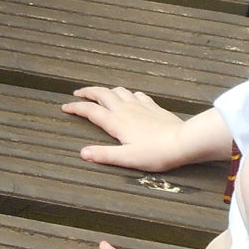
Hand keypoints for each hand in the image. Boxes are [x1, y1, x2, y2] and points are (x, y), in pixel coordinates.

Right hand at [63, 86, 190, 169]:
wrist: (183, 142)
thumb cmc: (155, 153)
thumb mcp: (127, 158)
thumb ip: (104, 155)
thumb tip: (83, 153)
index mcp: (116, 122)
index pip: (90, 110)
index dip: (75, 108)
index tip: (65, 107)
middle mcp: (125, 109)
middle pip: (101, 93)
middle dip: (87, 92)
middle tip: (78, 94)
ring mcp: (139, 105)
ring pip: (118, 90)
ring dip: (106, 90)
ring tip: (100, 94)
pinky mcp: (152, 106)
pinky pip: (136, 94)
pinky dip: (127, 93)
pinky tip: (129, 97)